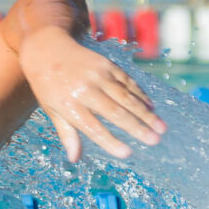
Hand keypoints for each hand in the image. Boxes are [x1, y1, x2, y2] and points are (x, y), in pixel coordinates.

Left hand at [18, 28, 166, 162]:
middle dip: (137, 128)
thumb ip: (67, 134)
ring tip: (161, 127)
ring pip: (126, 96)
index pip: (93, 128)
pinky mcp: (106, 64)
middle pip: (115, 112)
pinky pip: (127, 81)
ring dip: (145, 113)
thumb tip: (74, 159)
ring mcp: (98, 75)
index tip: (127, 153)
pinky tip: (151, 107)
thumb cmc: (48, 86)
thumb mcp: (52, 111)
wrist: (47, 49)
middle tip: (155, 140)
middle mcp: (85, 90)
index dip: (110, 141)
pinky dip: (140, 94)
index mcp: (69, 105)